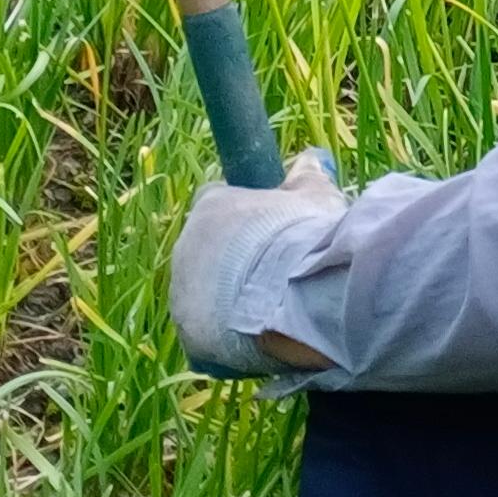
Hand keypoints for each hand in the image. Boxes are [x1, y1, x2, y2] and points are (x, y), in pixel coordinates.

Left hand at [170, 149, 345, 378]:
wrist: (294, 298)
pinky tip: (261, 336)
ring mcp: (182, 295)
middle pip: (206, 251)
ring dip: (229, 299)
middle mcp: (185, 247)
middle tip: (273, 270)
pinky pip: (208, 333)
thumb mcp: (315, 197)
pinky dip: (229, 335)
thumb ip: (306, 177)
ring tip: (271, 308)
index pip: (214, 201)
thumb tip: (310, 159)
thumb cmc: (303, 237)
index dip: (241, 214)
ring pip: (204, 294)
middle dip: (234, 260)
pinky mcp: (189, 336)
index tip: (267, 224)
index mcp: (210, 207)